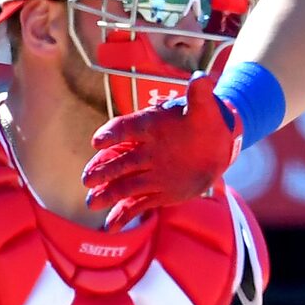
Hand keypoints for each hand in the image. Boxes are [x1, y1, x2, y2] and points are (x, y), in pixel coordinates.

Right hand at [82, 72, 242, 229]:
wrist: (216, 144)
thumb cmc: (205, 121)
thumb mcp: (205, 107)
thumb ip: (200, 94)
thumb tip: (203, 77)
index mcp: (150, 126)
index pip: (126, 128)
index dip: (112, 134)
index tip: (98, 142)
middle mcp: (143, 151)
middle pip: (118, 160)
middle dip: (102, 169)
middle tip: (88, 178)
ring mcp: (148, 173)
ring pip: (122, 185)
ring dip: (107, 193)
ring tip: (92, 202)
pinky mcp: (156, 192)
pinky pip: (135, 205)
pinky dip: (123, 215)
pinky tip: (110, 227)